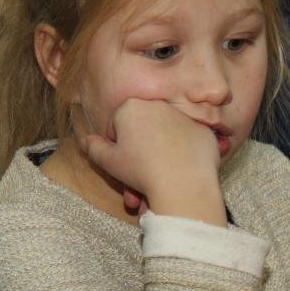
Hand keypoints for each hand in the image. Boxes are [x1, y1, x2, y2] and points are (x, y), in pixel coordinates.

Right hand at [79, 99, 226, 225]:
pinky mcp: (205, 132)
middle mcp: (160, 105)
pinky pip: (189, 144)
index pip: (118, 124)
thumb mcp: (108, 162)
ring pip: (167, 139)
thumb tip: (84, 140)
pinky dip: (184, 158)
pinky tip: (181, 174)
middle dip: (140, 156)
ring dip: (161, 159)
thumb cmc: (140, 170)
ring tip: (158, 184)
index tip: (123, 162)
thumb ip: (93, 148)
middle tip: (139, 180)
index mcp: (132, 107)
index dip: (118, 146)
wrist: (182, 183)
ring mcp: (185, 117)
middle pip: (145, 131)